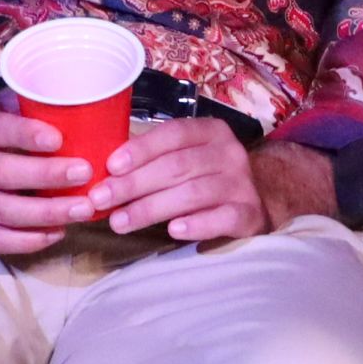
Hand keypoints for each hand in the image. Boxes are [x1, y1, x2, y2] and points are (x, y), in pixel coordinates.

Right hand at [0, 92, 99, 256]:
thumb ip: (24, 105)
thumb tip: (74, 100)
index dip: (26, 134)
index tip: (58, 139)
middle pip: (2, 174)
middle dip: (47, 175)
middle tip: (86, 173)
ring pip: (3, 212)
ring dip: (46, 214)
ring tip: (83, 209)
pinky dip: (29, 240)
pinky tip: (58, 231)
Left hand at [98, 117, 302, 242]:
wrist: (261, 199)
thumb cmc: (209, 177)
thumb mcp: (188, 156)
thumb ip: (155, 159)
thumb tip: (106, 171)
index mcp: (211, 132)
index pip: (173, 134)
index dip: (141, 149)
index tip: (110, 167)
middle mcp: (229, 153)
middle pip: (177, 166)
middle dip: (134, 184)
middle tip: (101, 200)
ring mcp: (242, 184)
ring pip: (193, 193)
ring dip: (151, 208)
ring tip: (120, 223)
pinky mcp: (250, 213)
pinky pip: (223, 218)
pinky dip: (197, 224)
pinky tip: (173, 231)